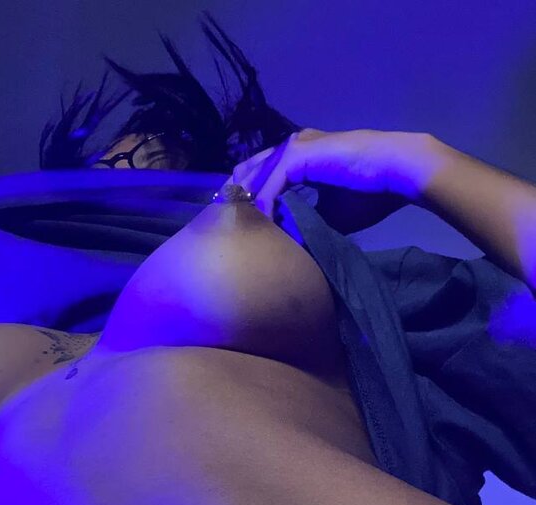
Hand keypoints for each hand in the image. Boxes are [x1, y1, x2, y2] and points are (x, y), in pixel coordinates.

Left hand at [230, 128, 433, 233]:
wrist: (398, 172)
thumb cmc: (372, 192)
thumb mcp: (331, 214)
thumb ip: (307, 222)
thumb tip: (291, 243)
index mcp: (301, 158)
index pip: (262, 175)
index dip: (247, 198)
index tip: (236, 224)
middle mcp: (295, 147)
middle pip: (251, 171)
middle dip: (236, 198)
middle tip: (222, 225)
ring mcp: (297, 147)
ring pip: (256, 174)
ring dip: (244, 201)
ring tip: (232, 226)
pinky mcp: (301, 153)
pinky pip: (271, 181)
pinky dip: (262, 202)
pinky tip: (258, 222)